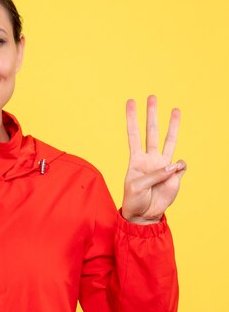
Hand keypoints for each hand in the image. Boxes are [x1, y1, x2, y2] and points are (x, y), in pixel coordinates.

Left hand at [122, 95, 186, 223]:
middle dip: (151, 115)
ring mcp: (162, 165)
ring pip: (169, 140)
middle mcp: (149, 158)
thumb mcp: (137, 187)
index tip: (130, 102)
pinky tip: (174, 173)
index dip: (131, 119)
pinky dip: (179, 167)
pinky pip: (180, 165)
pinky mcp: (175, 175)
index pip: (133, 134)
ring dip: (172, 125)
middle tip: (152, 97)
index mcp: (135, 159)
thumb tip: (173, 165)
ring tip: (175, 110)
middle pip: (150, 132)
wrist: (144, 214)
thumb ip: (154, 175)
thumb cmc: (134, 200)